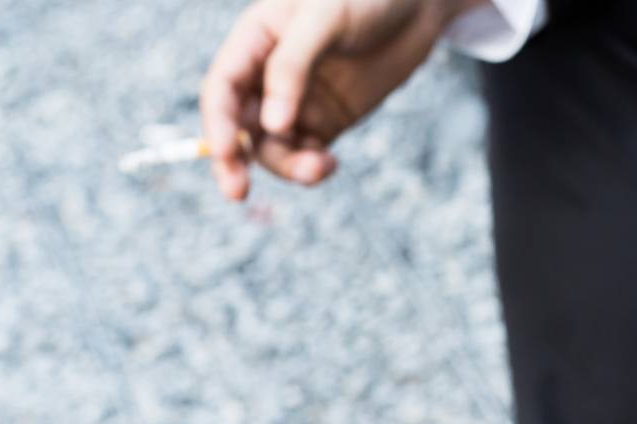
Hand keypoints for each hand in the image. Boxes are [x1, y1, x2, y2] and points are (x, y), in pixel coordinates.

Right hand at [199, 0, 472, 199]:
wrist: (417, 5)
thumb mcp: (324, 18)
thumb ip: (292, 67)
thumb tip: (271, 125)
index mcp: (256, 40)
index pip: (223, 87)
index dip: (219, 122)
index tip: (226, 153)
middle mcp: (268, 76)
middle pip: (238, 126)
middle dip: (234, 160)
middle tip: (237, 192)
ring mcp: (297, 104)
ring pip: (273, 148)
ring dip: (287, 166)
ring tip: (320, 167)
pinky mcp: (326, 124)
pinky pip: (306, 156)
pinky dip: (312, 169)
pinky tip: (330, 165)